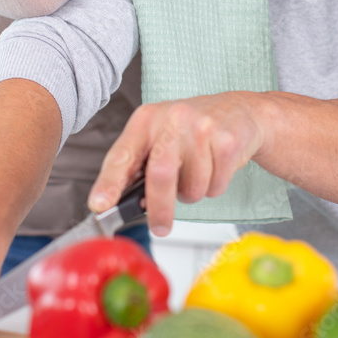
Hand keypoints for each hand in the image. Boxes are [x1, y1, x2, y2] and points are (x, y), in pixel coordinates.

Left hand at [87, 92, 266, 236]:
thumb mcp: (158, 137)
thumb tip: (120, 203)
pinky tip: (214, 167)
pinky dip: (213, 188)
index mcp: (146, 120)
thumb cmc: (190, 130)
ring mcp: (202, 128)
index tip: (99, 205)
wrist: (238, 111)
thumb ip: (139, 167)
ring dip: (192, 194)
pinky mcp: (227, 141)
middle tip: (160, 227)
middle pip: (160, 174)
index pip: (122, 155)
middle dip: (159, 209)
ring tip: (196, 173)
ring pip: (191, 187)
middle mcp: (172, 119)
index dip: (109, 182)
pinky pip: (215, 186)